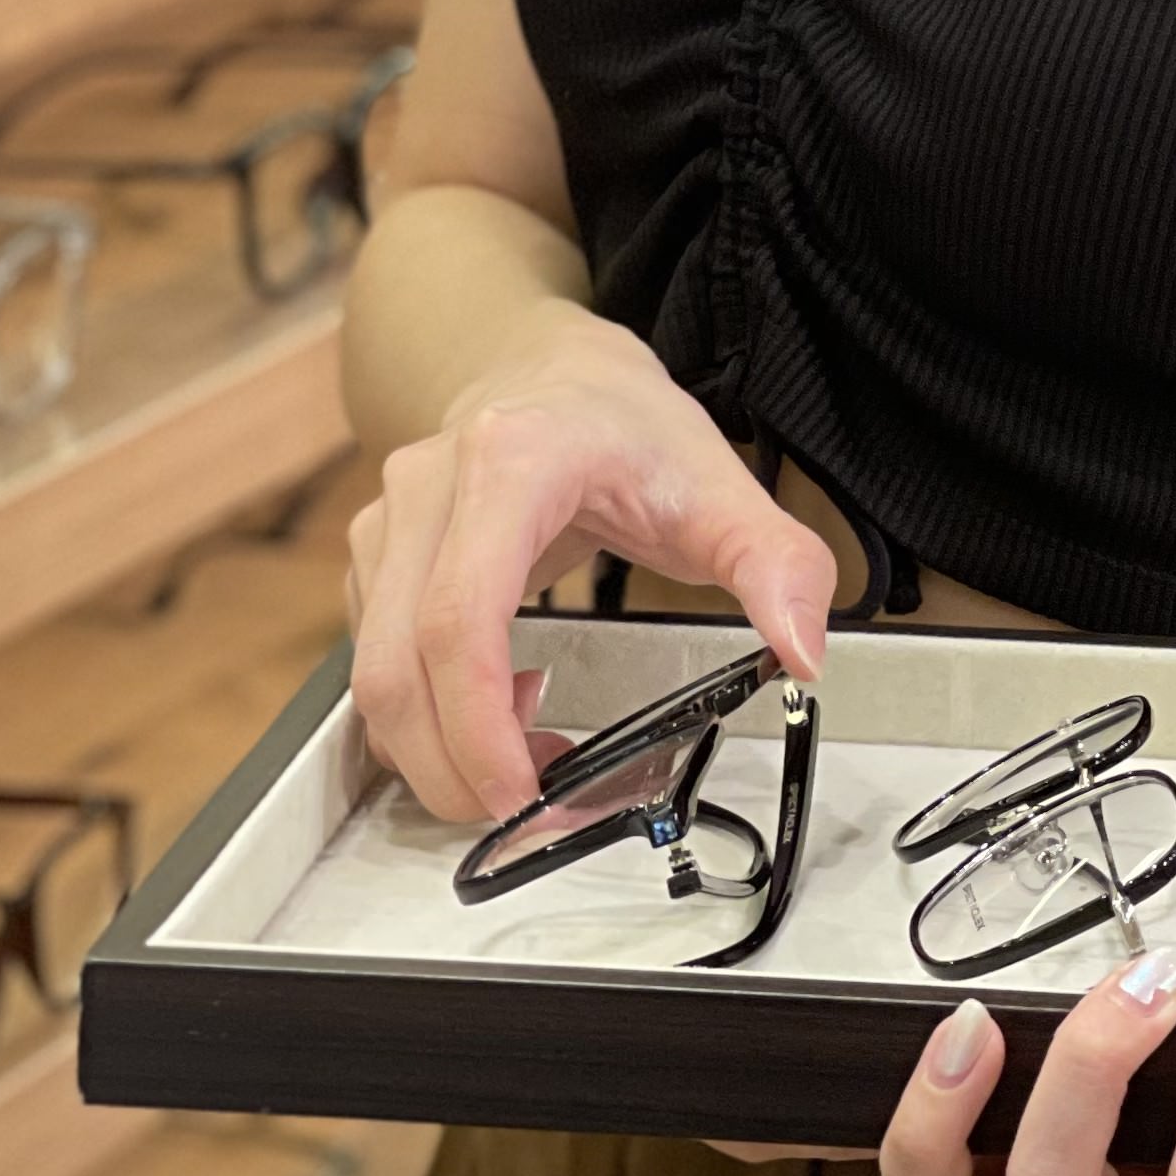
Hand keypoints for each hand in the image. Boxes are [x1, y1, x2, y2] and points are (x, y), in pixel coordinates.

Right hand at [345, 300, 835, 823]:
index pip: (463, 620)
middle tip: (532, 811)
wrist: (547, 365)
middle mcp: (428, 492)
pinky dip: (428, 719)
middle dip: (454, 768)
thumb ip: (775, 562)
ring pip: (374, 680)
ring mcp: (388, 526)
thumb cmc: (620, 421)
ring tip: (533, 751)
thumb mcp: (716, 479)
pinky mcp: (373, 561)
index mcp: (511, 464)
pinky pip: (375, 668)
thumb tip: (803, 649)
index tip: (523, 792)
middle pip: (398, 670)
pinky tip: (502, 709)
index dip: (478, 724)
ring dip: (441, 749)